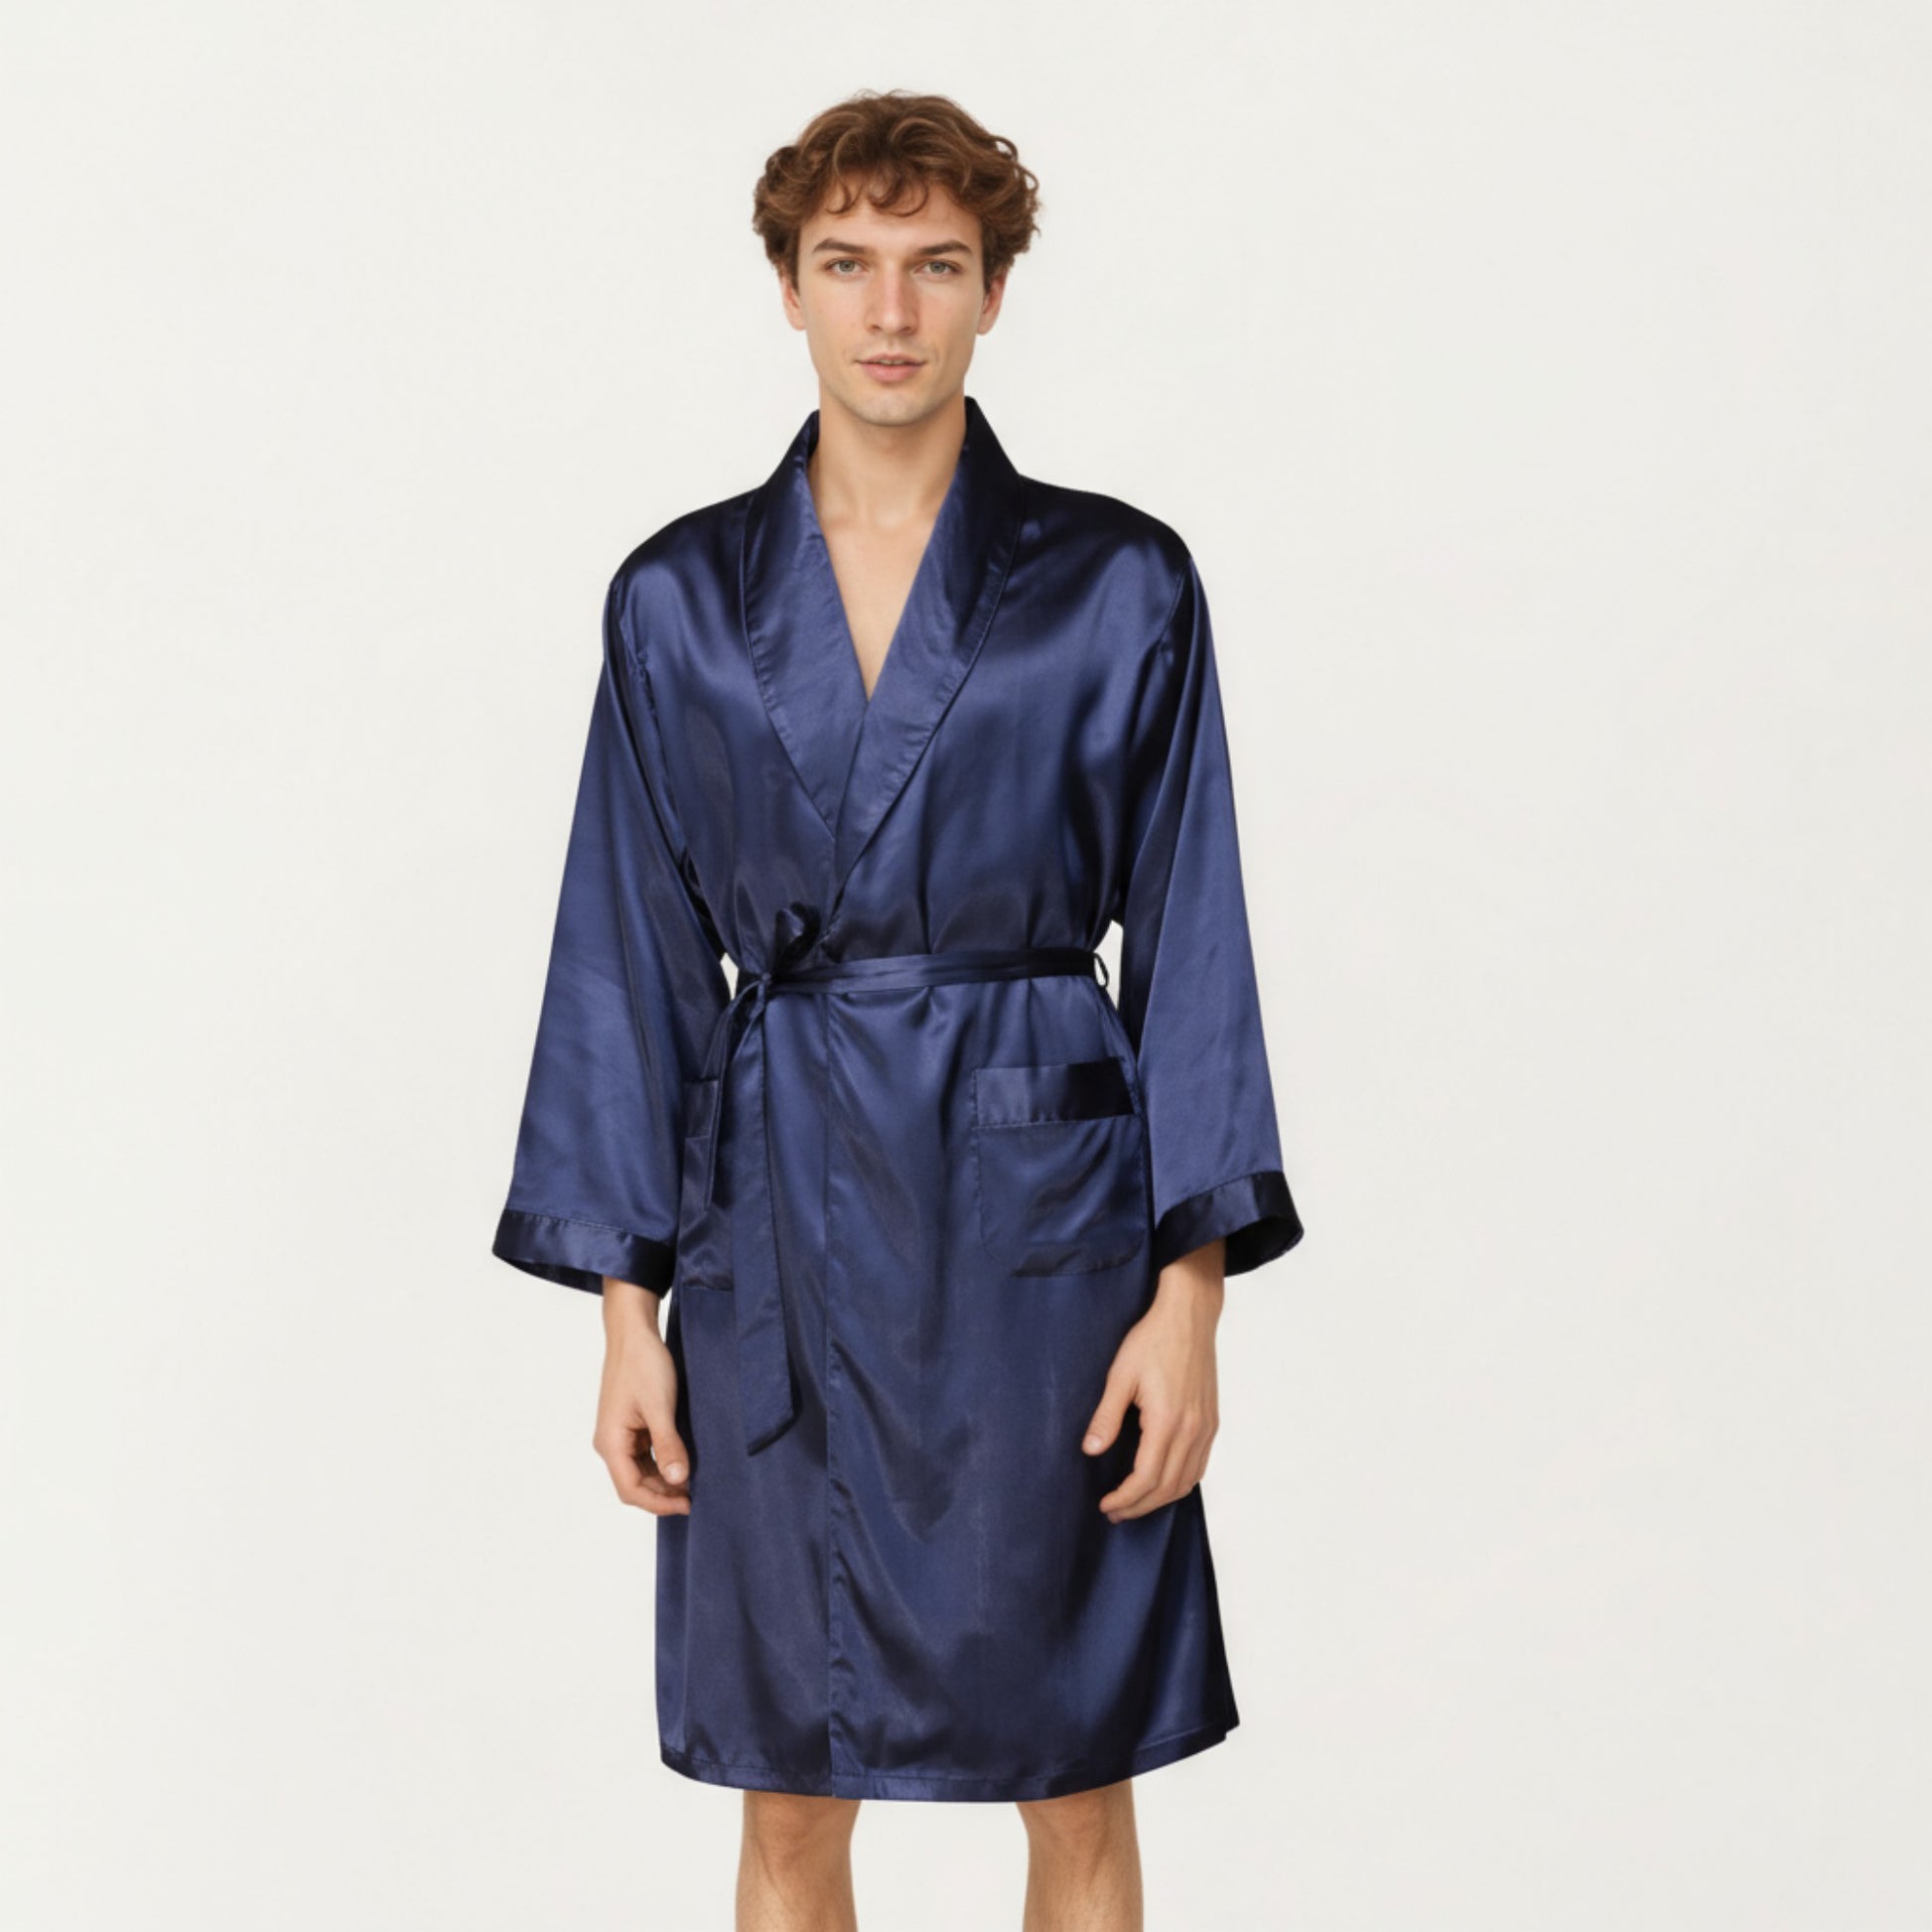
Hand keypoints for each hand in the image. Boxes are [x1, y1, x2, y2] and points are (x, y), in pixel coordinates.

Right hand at [591, 1277, 691, 1514]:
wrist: (634, 1332)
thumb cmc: (643, 1364)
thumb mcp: (660, 1407)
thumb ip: (668, 1445)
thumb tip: (679, 1481)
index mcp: (610, 1443)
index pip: (630, 1489)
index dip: (659, 1504)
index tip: (687, 1504)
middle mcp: (610, 1443)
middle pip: (634, 1484)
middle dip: (662, 1495)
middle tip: (694, 1497)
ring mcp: (619, 1435)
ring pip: (640, 1472)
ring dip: (663, 1481)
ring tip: (691, 1483)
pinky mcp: (630, 1426)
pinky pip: (644, 1455)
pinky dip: (661, 1464)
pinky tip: (681, 1464)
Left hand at [1081, 1239, 1224, 1521]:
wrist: (1189, 1316)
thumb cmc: (1153, 1340)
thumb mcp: (1120, 1375)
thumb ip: (1107, 1416)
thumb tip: (1091, 1450)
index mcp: (1168, 1421)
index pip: (1146, 1478)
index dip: (1125, 1498)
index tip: (1106, 1505)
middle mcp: (1192, 1430)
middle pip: (1167, 1487)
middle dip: (1139, 1506)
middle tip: (1115, 1512)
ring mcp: (1206, 1427)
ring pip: (1187, 1481)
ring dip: (1160, 1498)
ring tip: (1135, 1503)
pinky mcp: (1211, 1421)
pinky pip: (1199, 1466)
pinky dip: (1181, 1483)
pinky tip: (1162, 1481)